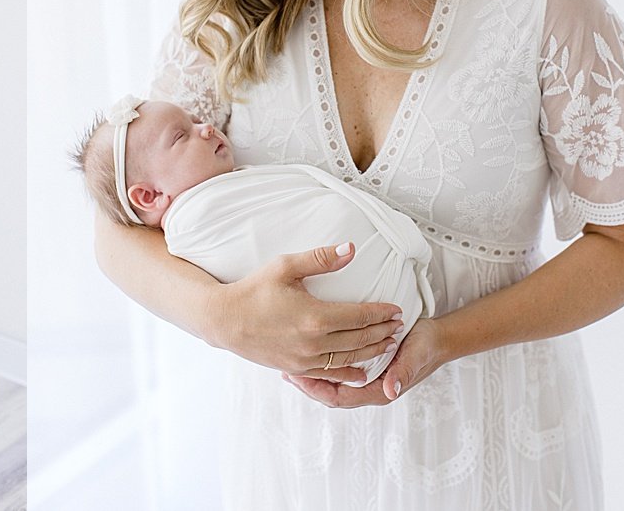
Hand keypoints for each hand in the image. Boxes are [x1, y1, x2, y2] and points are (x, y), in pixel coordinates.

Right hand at [213, 243, 404, 383]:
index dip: (381, 313)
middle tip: (398, 325)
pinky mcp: (296, 368)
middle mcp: (315, 342)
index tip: (397, 309)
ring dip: (372, 350)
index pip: (360, 316)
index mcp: (316, 316)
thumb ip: (320, 259)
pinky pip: (330, 373)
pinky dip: (350, 372)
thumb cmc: (253, 290)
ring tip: (388, 343)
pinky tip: (362, 370)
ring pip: (350, 358)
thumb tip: (351, 249)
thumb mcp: (285, 267)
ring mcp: (306, 359)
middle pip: (360, 338)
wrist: (224, 320)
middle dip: (383, 331)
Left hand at [282, 317, 449, 407]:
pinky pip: (335, 371)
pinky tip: (306, 352)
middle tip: (282, 369)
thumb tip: (389, 391)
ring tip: (287, 361)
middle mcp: (368, 388)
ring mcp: (365, 378)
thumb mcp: (416, 355)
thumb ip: (403, 372)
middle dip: (305, 383)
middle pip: (328, 393)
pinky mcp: (362, 366)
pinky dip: (319, 364)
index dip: (315, 389)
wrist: (437, 338)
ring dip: (309, 374)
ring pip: (329, 382)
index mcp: (378, 391)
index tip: (295, 377)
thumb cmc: (426, 346)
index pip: (338, 398)